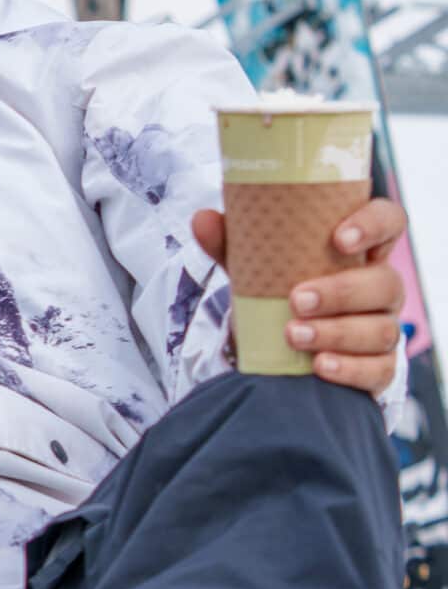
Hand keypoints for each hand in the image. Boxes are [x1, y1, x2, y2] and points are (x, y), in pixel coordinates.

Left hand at [193, 195, 407, 391]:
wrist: (281, 346)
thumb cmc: (279, 292)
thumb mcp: (257, 266)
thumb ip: (232, 244)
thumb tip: (202, 219)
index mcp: (360, 250)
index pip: (388, 222)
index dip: (373, 225)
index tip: (339, 238)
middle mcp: (381, 287)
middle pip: (386, 283)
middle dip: (342, 292)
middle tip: (297, 300)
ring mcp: (385, 327)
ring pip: (382, 329)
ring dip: (337, 333)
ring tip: (294, 335)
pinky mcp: (380, 366)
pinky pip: (378, 369)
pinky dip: (349, 368)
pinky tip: (320, 365)